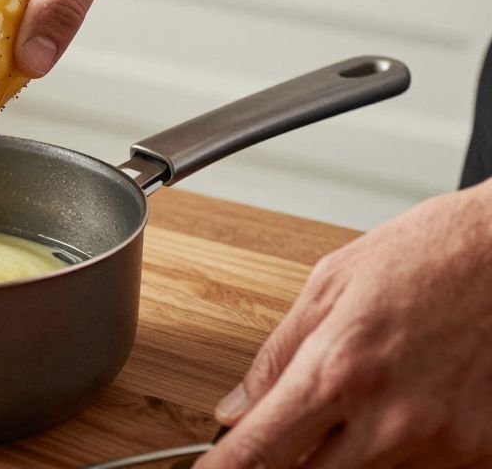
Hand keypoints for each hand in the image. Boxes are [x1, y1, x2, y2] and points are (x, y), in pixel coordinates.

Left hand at [197, 180, 491, 467]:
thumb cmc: (430, 254)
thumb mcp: (330, 285)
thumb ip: (276, 357)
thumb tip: (236, 409)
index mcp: (340, 370)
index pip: (261, 449)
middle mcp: (390, 418)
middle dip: (284, 462)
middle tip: (286, 431)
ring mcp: (441, 442)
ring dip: (343, 455)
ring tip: (359, 399)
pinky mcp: (481, 450)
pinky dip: (399, 450)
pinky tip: (404, 406)